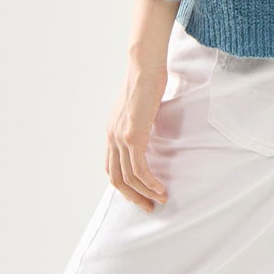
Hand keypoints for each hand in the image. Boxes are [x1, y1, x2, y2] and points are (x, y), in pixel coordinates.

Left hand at [106, 60, 168, 211]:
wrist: (145, 67)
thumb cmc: (147, 82)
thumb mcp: (141, 109)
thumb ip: (141, 123)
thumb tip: (152, 132)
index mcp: (112, 133)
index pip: (112, 169)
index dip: (125, 186)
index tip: (141, 195)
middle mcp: (112, 138)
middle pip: (116, 179)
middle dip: (133, 197)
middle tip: (149, 206)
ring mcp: (120, 137)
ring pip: (128, 177)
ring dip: (145, 192)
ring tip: (161, 199)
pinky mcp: (132, 135)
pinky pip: (139, 168)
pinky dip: (150, 182)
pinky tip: (160, 188)